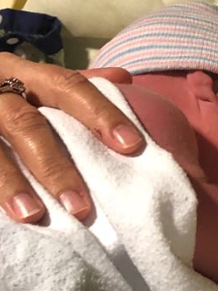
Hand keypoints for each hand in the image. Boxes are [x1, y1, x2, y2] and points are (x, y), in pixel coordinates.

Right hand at [0, 53, 144, 222]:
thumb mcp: (29, 83)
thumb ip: (74, 85)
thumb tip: (123, 77)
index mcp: (20, 71)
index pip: (68, 86)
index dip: (100, 113)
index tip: (132, 145)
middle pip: (27, 124)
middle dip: (55, 167)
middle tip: (81, 207)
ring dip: (12, 184)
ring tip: (34, 217)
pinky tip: (7, 219)